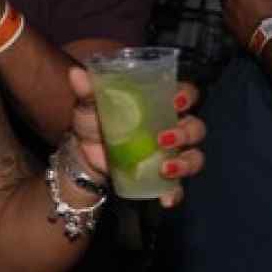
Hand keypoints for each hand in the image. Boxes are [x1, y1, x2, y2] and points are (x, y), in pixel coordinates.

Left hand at [68, 67, 204, 207]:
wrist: (83, 154)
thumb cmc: (95, 121)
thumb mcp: (90, 105)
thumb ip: (88, 91)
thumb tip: (76, 73)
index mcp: (159, 104)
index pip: (186, 94)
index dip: (188, 95)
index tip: (177, 100)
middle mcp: (172, 126)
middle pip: (195, 127)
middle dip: (185, 133)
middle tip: (163, 139)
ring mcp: (170, 153)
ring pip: (194, 157)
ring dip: (186, 163)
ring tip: (165, 168)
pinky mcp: (163, 176)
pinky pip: (178, 187)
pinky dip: (175, 193)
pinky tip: (166, 198)